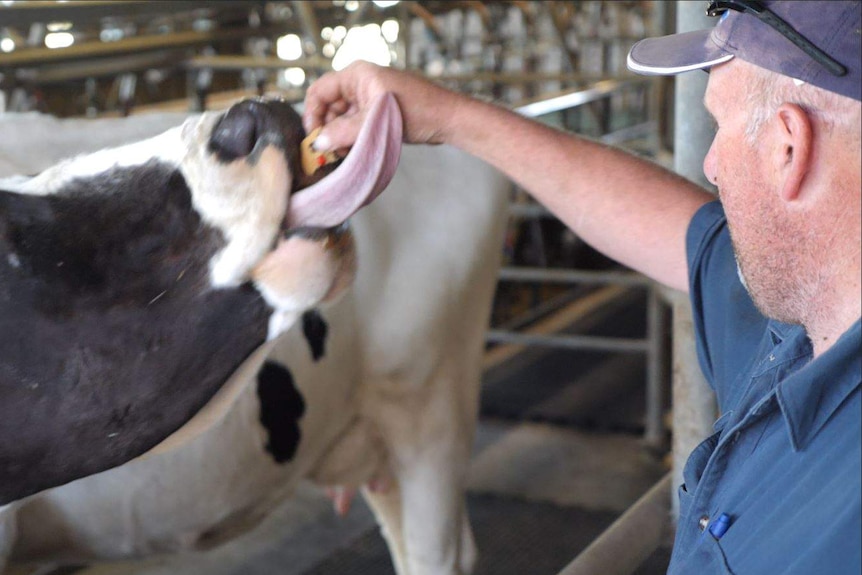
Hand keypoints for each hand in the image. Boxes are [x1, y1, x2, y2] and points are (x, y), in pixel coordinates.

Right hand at [303, 61, 465, 150]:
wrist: (449, 119)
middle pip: (330, 107)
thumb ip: (344, 132)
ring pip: (342, 119)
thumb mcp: (376, 121)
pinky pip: (356, 125)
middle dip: (327, 129)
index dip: (313, 114)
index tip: (313, 137)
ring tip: (342, 154)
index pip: (320, 91)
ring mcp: (370, 98)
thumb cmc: (418, 111)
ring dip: (339, 137)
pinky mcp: (378, 113)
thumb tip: (318, 143)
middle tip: (327, 152)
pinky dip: (352, 138)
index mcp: (357, 74)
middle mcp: (360, 83)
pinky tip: (353, 152)